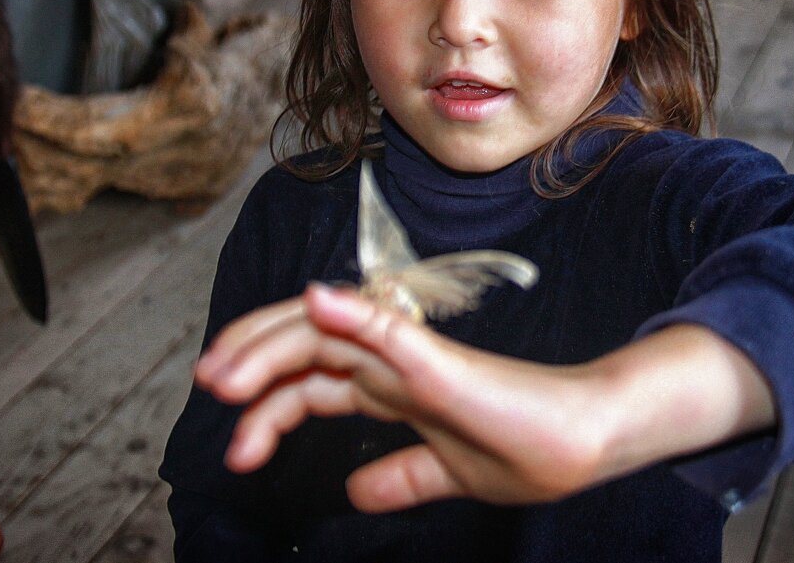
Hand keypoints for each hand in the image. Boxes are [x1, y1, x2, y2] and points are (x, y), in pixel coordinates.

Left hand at [196, 284, 775, 512]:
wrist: (586, 440)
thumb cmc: (527, 448)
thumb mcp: (447, 474)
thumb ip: (401, 476)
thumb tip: (354, 490)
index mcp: (393, 388)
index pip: (313, 379)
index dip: (266, 405)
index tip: (235, 451)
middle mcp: (394, 363)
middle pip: (306, 342)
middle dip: (250, 358)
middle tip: (207, 388)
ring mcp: (415, 357)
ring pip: (329, 331)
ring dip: (270, 344)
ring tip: (223, 377)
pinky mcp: (443, 361)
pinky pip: (389, 328)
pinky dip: (350, 312)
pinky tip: (317, 303)